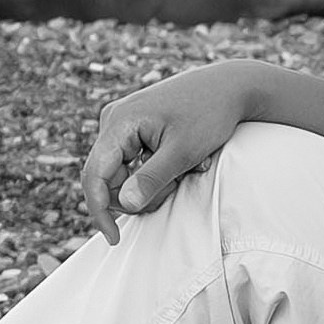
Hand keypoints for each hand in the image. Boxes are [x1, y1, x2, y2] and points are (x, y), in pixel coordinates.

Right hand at [82, 62, 257, 242]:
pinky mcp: (135, 126)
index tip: (114, 238)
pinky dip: (158, 169)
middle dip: (139, 192)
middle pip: (107, 177)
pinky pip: (135, 161)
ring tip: (187, 167)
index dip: (100, 211)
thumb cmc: (209, 113)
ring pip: (123, 171)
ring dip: (153, 181)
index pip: (93, 176)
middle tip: (176, 187)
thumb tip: (125, 205)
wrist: (230, 85)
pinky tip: (184, 160)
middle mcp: (114, 119)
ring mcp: (123, 122)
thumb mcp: (183, 151)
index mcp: (118, 122)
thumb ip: (152, 179)